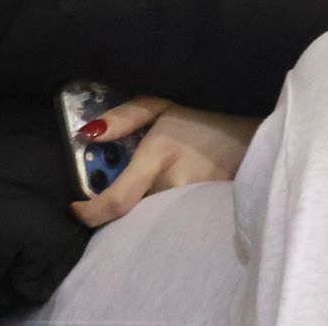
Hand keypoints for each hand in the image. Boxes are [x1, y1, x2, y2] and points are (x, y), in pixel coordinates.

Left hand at [69, 96, 261, 228]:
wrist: (252, 136)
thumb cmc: (203, 118)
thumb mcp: (162, 103)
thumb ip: (124, 117)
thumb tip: (87, 136)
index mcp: (159, 155)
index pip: (118, 201)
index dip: (90, 212)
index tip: (75, 208)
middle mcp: (175, 185)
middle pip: (130, 215)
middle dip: (116, 208)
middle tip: (114, 190)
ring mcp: (191, 205)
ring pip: (149, 220)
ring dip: (139, 209)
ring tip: (145, 189)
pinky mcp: (202, 217)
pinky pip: (169, 223)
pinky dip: (159, 216)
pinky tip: (164, 198)